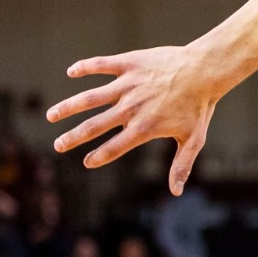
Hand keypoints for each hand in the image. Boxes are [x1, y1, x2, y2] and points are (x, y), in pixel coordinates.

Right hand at [46, 46, 220, 193]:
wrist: (206, 70)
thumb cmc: (200, 106)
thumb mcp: (193, 139)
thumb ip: (181, 165)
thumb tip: (176, 192)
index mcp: (144, 127)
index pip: (115, 147)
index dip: (99, 156)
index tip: (87, 162)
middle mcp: (131, 108)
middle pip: (95, 126)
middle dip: (74, 137)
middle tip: (58, 145)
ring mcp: (128, 85)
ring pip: (90, 97)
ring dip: (68, 107)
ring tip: (51, 115)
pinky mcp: (129, 63)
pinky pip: (101, 65)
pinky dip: (85, 68)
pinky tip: (71, 71)